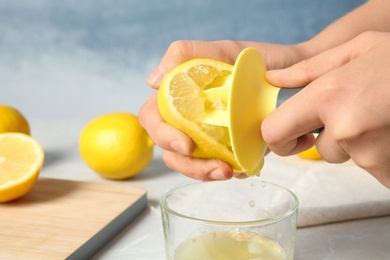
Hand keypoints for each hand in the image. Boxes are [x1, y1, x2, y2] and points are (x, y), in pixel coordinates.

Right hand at [139, 40, 305, 180]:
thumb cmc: (258, 60)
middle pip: (171, 151)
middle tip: (219, 169)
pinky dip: (231, 171)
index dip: (163, 136)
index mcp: (181, 96)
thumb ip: (186, 54)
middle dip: (191, 166)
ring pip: (193, 163)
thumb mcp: (224, 50)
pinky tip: (246, 169)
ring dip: (208, 174)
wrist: (295, 73)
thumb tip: (153, 81)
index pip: (154, 119)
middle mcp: (190, 118)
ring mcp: (210, 135)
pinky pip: (222, 165)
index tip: (187, 145)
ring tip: (233, 172)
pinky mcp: (230, 147)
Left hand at [263, 31, 389, 186]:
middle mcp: (345, 129)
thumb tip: (272, 79)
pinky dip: (380, 154)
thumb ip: (308, 70)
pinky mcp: (389, 172)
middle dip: (330, 135)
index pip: (274, 133)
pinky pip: (372, 167)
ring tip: (382, 115)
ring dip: (359, 143)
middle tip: (358, 111)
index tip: (291, 133)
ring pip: (348, 158)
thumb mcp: (356, 49)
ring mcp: (371, 154)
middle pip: (318, 149)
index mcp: (327, 96)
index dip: (278, 137)